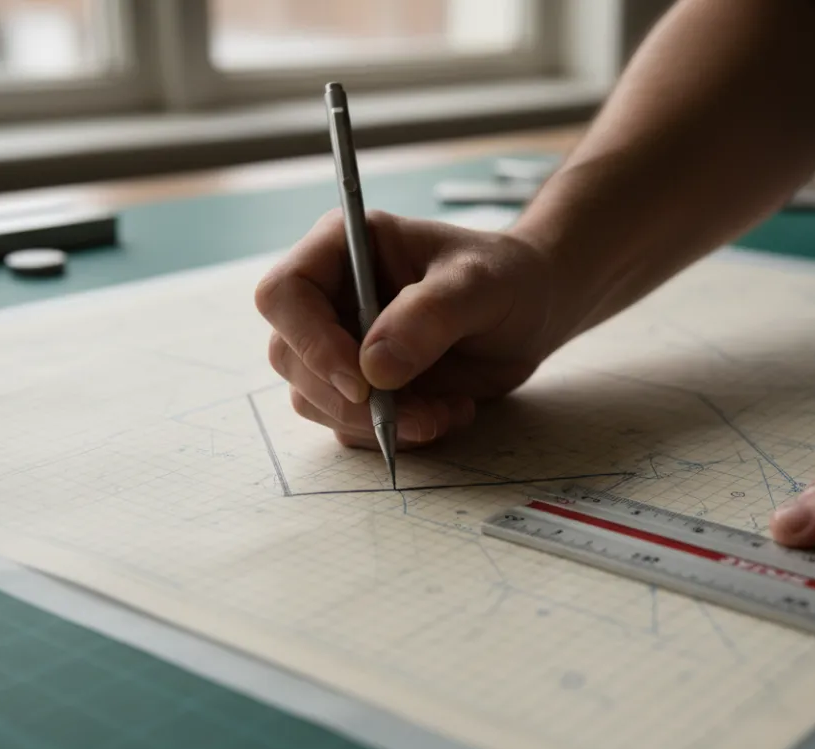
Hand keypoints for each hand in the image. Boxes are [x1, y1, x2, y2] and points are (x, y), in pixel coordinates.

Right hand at [255, 210, 562, 448]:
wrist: (530, 312)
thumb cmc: (504, 278)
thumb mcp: (479, 285)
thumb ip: (430, 315)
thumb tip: (375, 369)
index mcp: (342, 248)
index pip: (284, 294)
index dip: (310, 342)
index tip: (363, 382)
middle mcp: (329, 297)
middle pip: (290, 357)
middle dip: (349, 400)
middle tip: (418, 415)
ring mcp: (340, 345)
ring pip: (314, 400)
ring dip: (376, 424)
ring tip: (445, 412)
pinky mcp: (361, 387)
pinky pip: (351, 426)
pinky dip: (396, 434)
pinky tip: (447, 413)